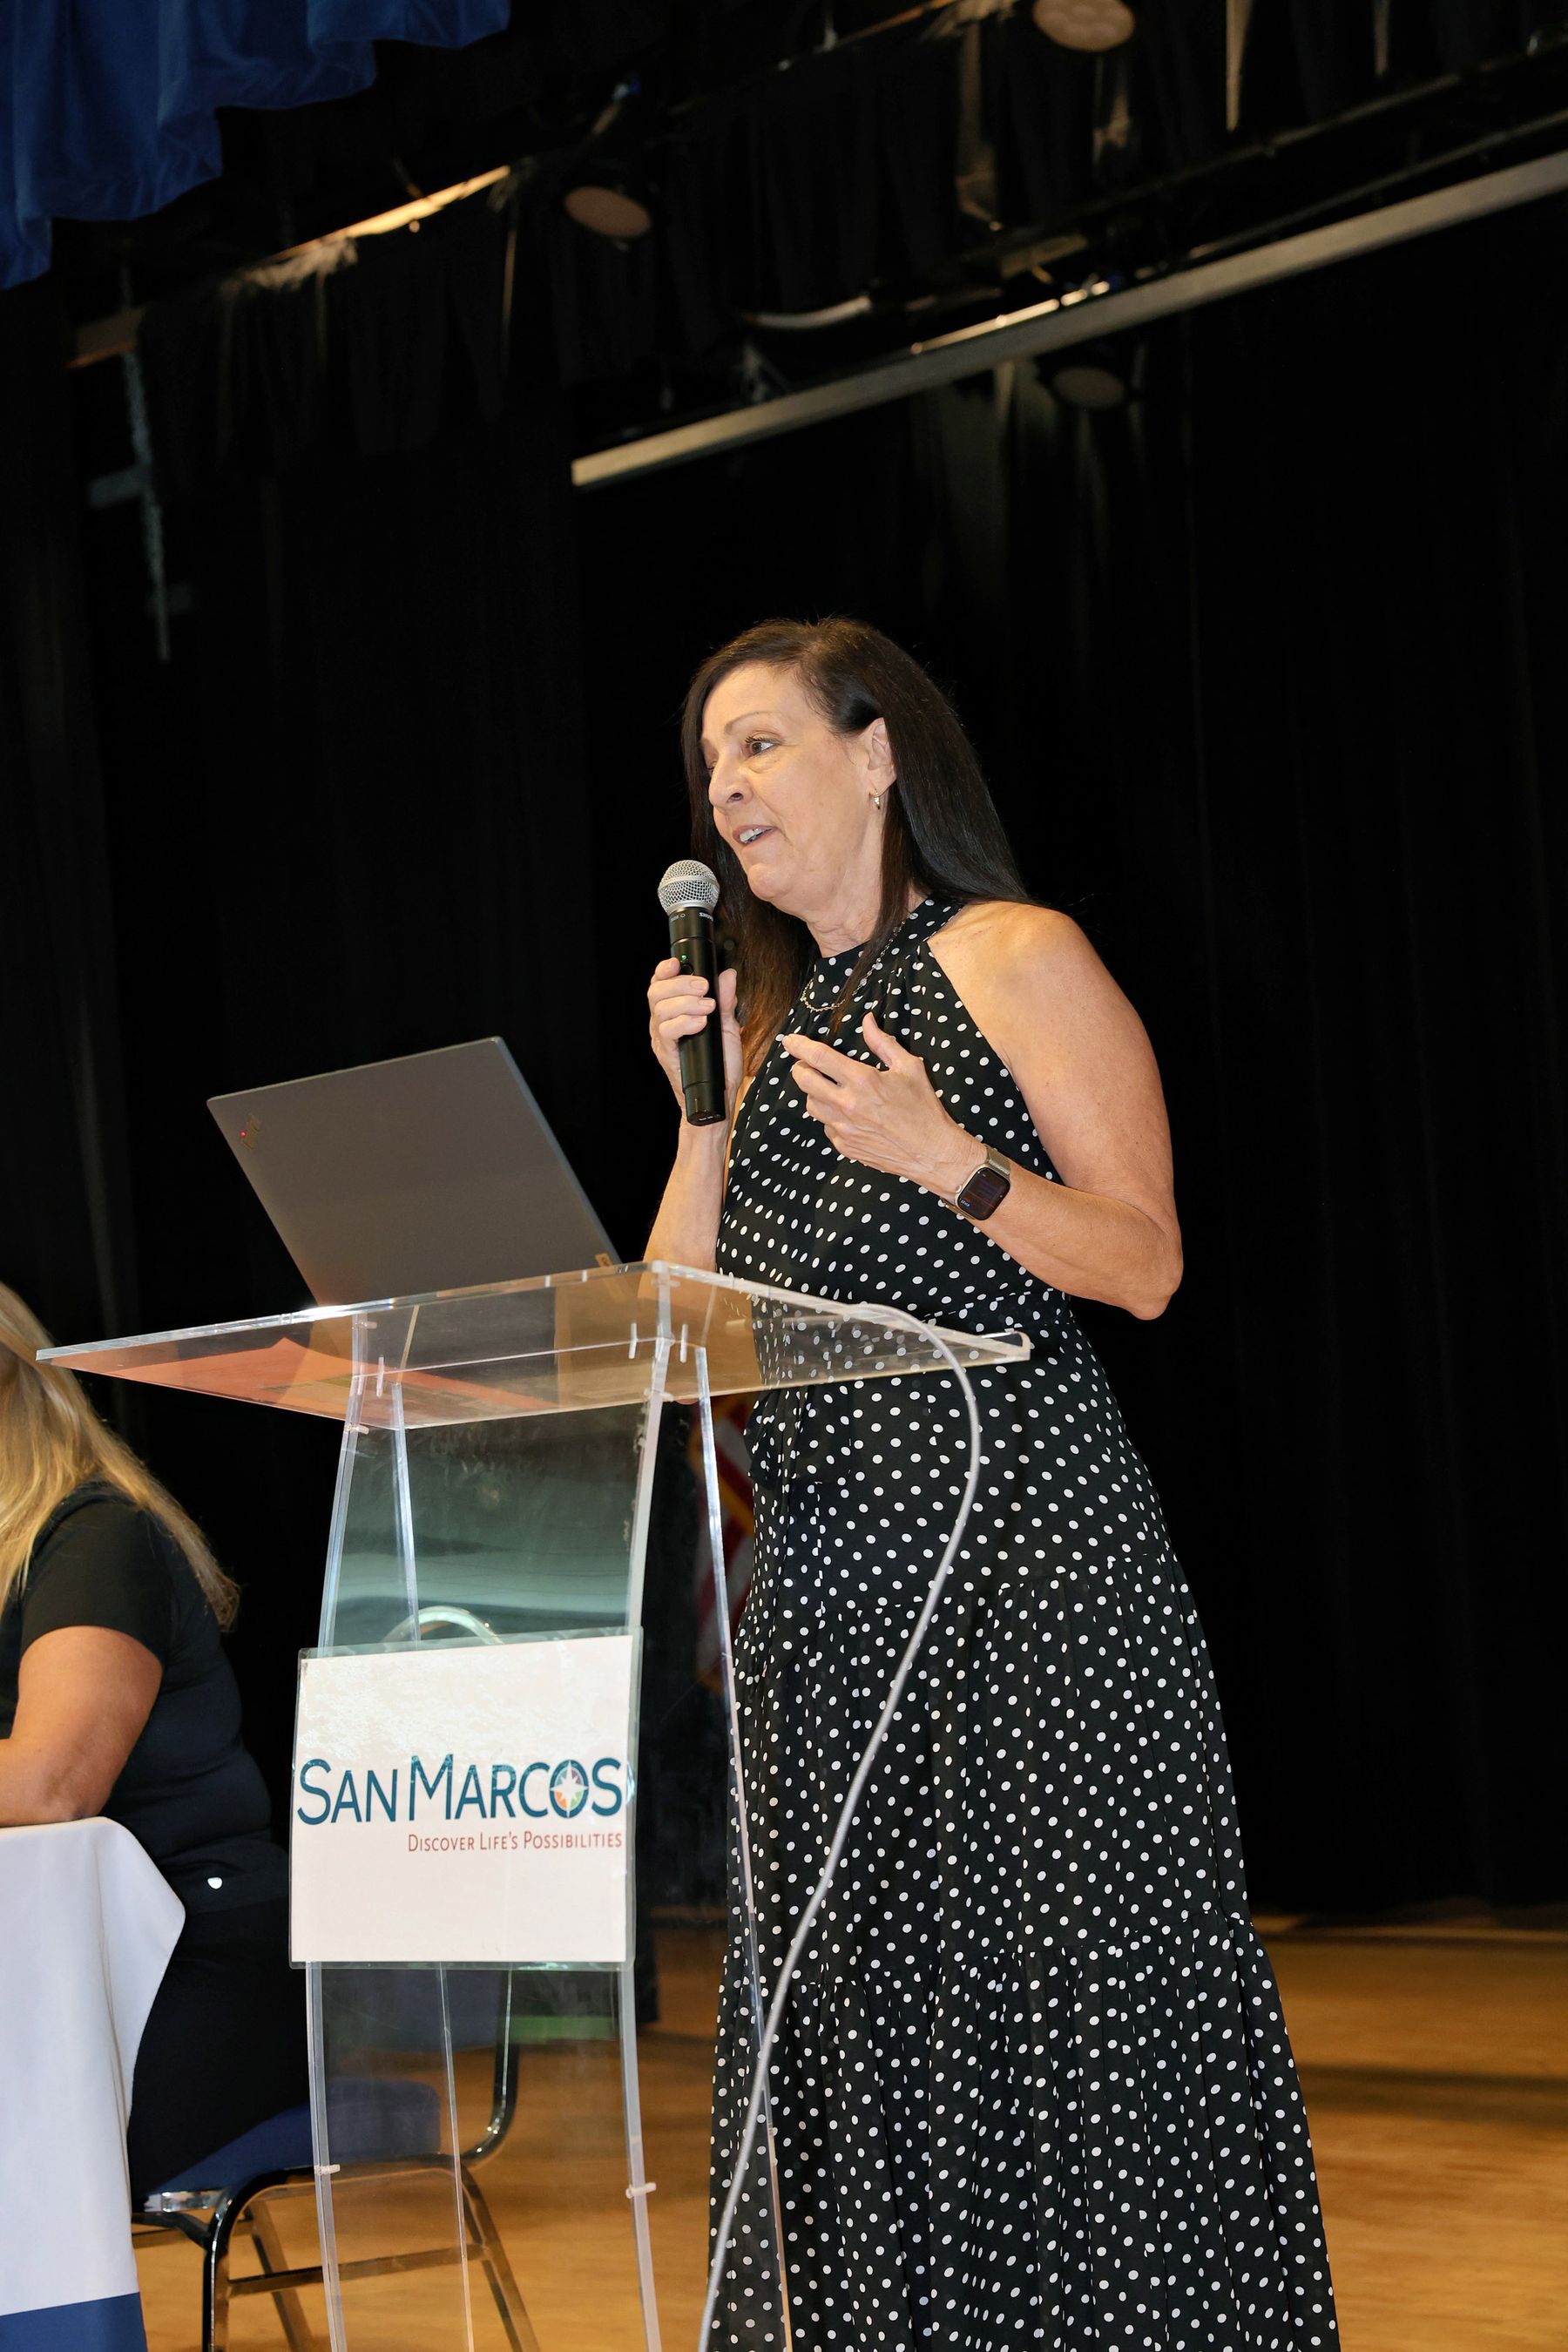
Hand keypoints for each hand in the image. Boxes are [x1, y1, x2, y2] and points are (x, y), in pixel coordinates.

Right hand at [648, 957, 742, 1113]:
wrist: (719, 1099)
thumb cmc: (720, 1065)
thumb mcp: (728, 1028)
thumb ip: (726, 1001)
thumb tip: (728, 975)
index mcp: (674, 1013)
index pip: (661, 985)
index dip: (664, 970)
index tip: (677, 963)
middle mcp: (663, 1024)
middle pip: (657, 993)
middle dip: (681, 983)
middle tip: (705, 987)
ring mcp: (663, 1040)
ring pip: (660, 1010)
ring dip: (686, 1002)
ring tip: (709, 1007)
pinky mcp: (667, 1055)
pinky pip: (667, 1032)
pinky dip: (684, 1023)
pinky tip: (701, 1022)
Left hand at [780, 1011, 977, 1194]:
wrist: (931, 1152)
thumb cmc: (923, 1108)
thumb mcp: (909, 1067)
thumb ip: (883, 1043)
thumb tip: (867, 1021)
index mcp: (861, 1080)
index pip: (818, 1057)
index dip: (799, 1046)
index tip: (789, 1041)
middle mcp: (846, 1105)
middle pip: (804, 1081)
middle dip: (800, 1068)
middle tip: (807, 1064)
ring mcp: (843, 1128)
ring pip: (811, 1104)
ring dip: (814, 1092)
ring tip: (828, 1088)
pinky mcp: (845, 1146)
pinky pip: (825, 1126)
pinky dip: (829, 1116)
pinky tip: (845, 1112)